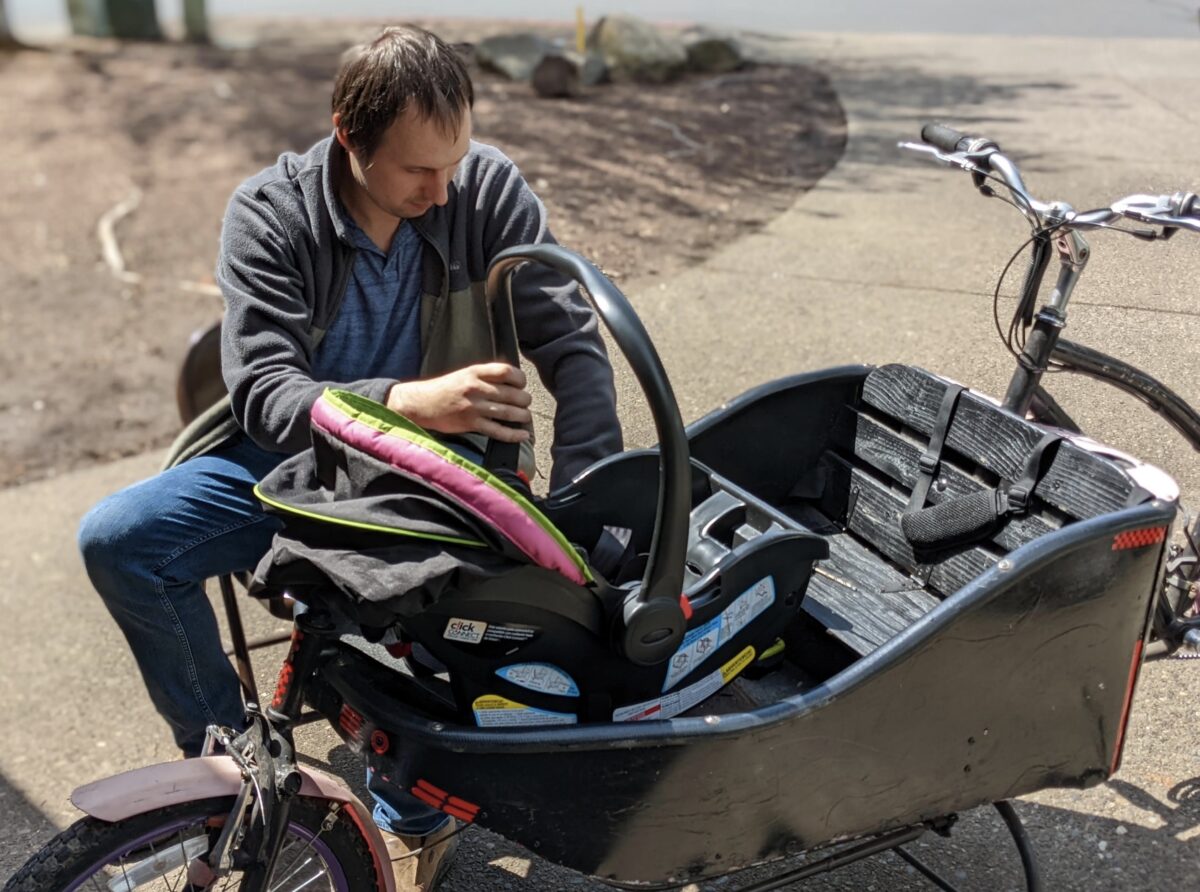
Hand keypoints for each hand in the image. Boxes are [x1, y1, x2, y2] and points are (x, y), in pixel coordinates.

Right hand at [385, 363, 531, 442]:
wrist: (421, 403)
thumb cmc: (444, 389)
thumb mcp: (464, 374)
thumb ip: (486, 376)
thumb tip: (512, 382)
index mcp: (475, 372)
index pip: (506, 371)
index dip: (520, 379)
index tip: (521, 385)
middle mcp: (476, 388)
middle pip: (512, 394)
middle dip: (524, 400)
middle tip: (525, 403)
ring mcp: (473, 407)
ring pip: (508, 412)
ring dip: (522, 416)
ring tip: (525, 417)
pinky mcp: (471, 424)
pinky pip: (498, 431)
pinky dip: (513, 435)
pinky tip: (522, 435)